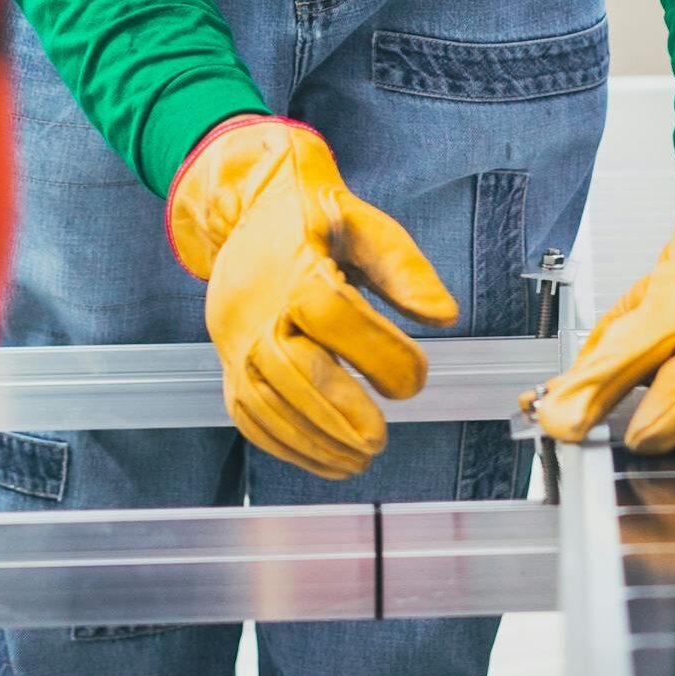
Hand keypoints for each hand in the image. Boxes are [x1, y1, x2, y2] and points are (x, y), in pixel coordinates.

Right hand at [168, 116, 457, 478]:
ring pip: (264, 398)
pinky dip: (285, 446)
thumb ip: (406, 269)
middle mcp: (254, 306)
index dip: (375, 351)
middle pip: (289, 365)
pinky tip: (327, 461)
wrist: (248, 214)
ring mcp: (235, 341)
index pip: (330, 312)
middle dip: (335, 410)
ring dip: (311, 439)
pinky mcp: (229, 365)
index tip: (414, 381)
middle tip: (378, 440)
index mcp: (293, 265)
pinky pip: (248, 413)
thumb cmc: (318, 221)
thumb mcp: (367, 225)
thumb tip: (444, 316)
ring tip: (359, 461)